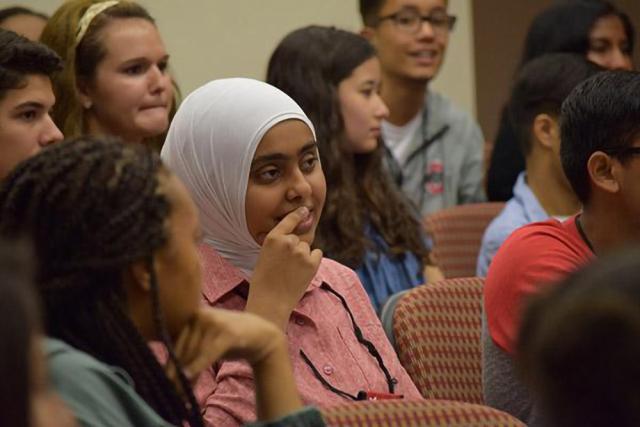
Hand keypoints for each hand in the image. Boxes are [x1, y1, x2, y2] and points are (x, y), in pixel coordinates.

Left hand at [166, 307, 284, 383]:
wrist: (259, 333)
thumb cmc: (227, 339)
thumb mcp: (205, 341)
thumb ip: (188, 349)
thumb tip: (167, 373)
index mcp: (192, 314)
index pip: (175, 342)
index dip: (169, 363)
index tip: (164, 382)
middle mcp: (200, 314)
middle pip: (183, 348)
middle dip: (176, 372)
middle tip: (170, 392)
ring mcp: (215, 322)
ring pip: (194, 353)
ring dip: (186, 375)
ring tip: (181, 392)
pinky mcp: (228, 333)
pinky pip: (208, 353)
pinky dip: (198, 366)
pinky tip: (189, 378)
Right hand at [247, 207, 322, 328]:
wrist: (270, 302)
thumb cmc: (263, 281)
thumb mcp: (264, 256)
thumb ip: (278, 244)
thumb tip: (294, 239)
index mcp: (273, 238)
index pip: (289, 220)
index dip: (298, 214)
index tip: (305, 209)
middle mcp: (288, 241)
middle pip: (298, 239)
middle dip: (295, 248)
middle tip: (285, 266)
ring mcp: (301, 252)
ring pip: (307, 248)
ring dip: (303, 256)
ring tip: (292, 272)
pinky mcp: (312, 263)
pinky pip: (317, 254)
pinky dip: (312, 261)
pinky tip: (302, 272)